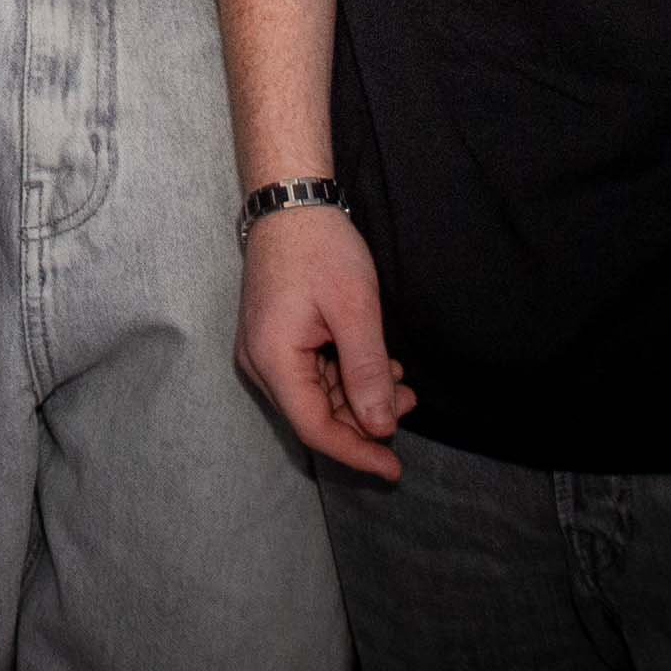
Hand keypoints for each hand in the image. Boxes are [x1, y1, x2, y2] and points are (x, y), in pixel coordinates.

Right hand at [238, 204, 416, 478]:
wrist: (290, 203)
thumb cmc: (321, 250)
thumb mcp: (355, 310)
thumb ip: (366, 372)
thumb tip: (380, 428)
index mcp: (274, 359)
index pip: (315, 427)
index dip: (357, 452)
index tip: (395, 467)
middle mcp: (260, 363)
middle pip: (314, 415)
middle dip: (364, 420)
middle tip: (410, 403)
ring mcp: (264, 351)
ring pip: (315, 397)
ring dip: (359, 397)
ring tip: (400, 381)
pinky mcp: (275, 340)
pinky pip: (311, 376)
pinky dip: (346, 378)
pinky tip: (377, 364)